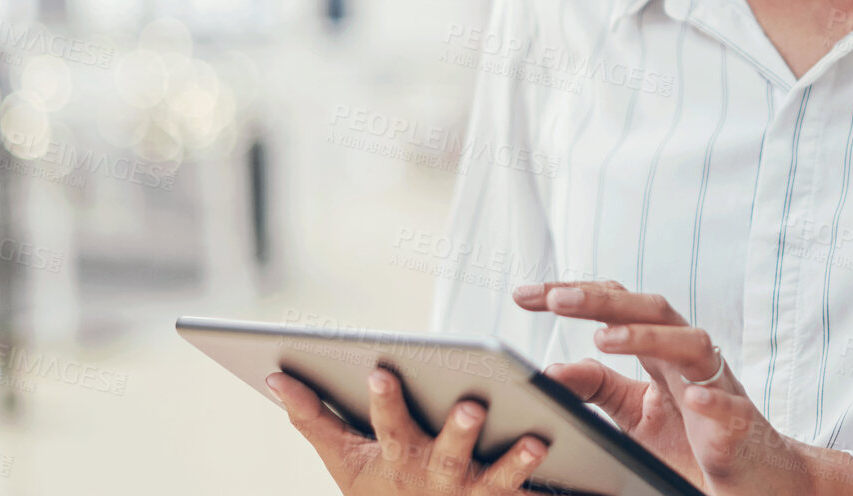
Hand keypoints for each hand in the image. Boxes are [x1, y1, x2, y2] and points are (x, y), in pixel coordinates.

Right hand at [267, 367, 547, 494]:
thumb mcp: (345, 460)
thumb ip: (312, 417)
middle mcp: (436, 477)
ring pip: (496, 480)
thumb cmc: (382, 492)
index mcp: (397, 457)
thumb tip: (274, 375)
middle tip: (470, 405)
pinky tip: (577, 469)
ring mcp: (473, 495)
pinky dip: (552, 489)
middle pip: (447, 454)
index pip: (387, 426)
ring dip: (513, 463)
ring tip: (535, 439)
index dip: (384, 401)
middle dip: (457, 432)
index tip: (381, 370)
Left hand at [515, 281, 852, 495]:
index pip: (615, 307)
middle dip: (602, 300)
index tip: (523, 294)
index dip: (572, 294)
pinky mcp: (740, 426)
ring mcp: (717, 388)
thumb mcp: (632, 413)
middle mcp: (689, 358)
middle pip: (650, 309)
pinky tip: (692, 397)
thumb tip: (550, 369)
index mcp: (660, 351)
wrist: (754, 479)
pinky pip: (729, 406)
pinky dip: (712, 399)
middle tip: (555, 298)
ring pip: (691, 344)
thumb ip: (595, 387)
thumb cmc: (692, 441)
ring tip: (604, 338)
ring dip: (648, 337)